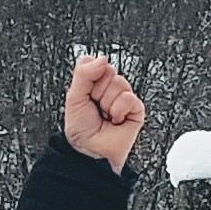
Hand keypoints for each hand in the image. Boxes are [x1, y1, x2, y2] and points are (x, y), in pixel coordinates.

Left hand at [64, 55, 145, 172]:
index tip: (86, 94)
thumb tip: (102, 58)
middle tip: (96, 107)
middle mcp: (110, 90)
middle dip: (99, 92)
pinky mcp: (136, 110)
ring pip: (120, 83)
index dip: (90, 78)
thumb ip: (84, 73)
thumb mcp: (74, 96)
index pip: (97, 64)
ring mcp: (124, 99)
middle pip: (109, 72)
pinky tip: (116, 120)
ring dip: (108, 103)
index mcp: (95, 84)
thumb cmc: (81, 129)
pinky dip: (120, 110)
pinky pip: (130, 98)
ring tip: (106, 116)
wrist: (90, 151)